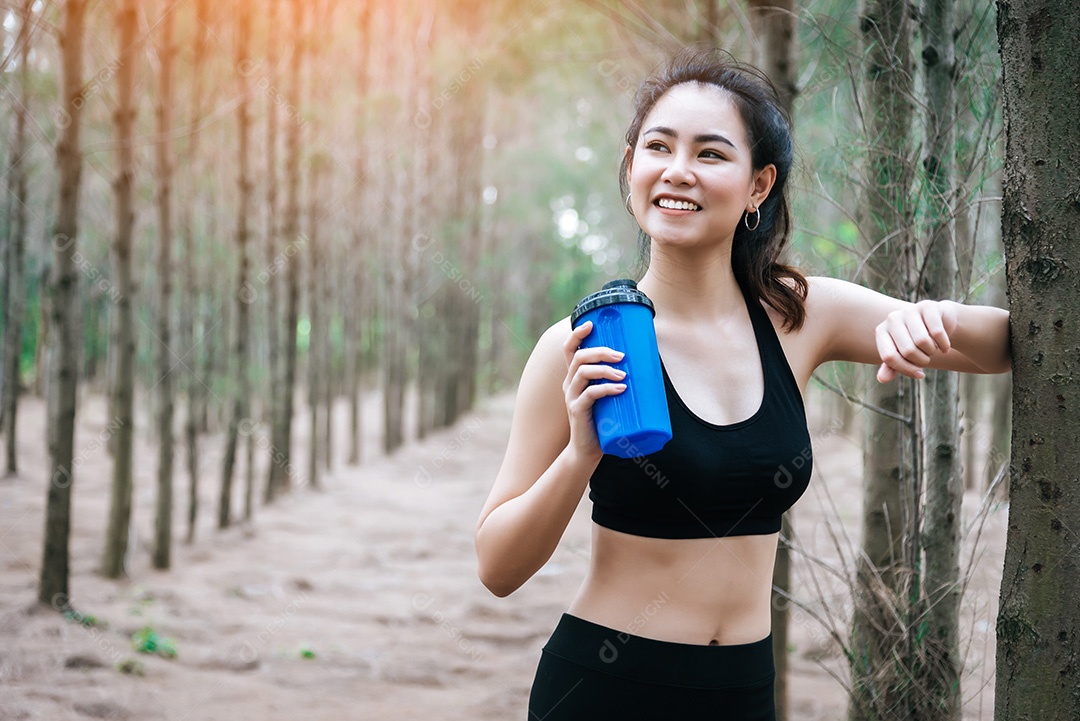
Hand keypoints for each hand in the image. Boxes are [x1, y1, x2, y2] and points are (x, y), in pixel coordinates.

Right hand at [561, 320, 626, 457]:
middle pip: (579, 356)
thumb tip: (647, 366)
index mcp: (574, 377)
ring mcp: (572, 397)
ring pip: (583, 372)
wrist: (587, 450)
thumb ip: (618, 382)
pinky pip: (590, 394)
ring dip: (605, 369)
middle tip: (621, 355)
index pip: (569, 349)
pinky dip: (606, 388)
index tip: (591, 323)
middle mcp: (569, 383)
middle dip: (601, 351)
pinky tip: (620, 388)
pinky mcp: (577, 411)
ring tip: (623, 373)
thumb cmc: (601, 421)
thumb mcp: (607, 397)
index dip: (577, 334)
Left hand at [875, 300, 957, 381]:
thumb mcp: (902, 356)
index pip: (889, 357)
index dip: (906, 369)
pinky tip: (945, 346)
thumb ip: (891, 368)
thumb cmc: (915, 342)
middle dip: (922, 360)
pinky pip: (937, 332)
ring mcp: (909, 310)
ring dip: (932, 351)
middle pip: (908, 351)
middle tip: (927, 357)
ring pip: (923, 341)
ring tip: (932, 349)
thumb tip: (882, 379)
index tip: (919, 374)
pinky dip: (944, 344)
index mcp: (881, 332)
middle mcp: (892, 319)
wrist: (938, 323)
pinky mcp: (927, 306)